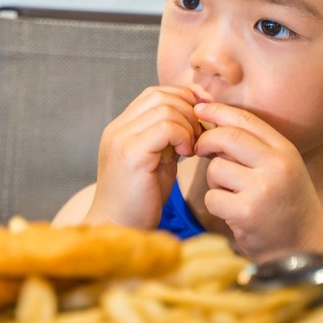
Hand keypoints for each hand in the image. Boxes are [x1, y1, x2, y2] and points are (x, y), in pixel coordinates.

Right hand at [87, 86, 201, 228]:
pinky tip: (186, 154)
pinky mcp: (130, 154)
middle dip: (189, 111)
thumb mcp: (157, 161)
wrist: (119, 229)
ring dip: (188, 125)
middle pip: (161, 96)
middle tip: (200, 136)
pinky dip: (183, 136)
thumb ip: (169, 138)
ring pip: (165, 108)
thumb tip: (196, 118)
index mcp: (121, 128)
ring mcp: (121, 139)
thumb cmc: (141, 200)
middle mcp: (117, 129)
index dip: (183, 97)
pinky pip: (165, 128)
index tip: (204, 114)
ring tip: (192, 148)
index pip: (154, 94)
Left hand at [191, 101, 322, 261]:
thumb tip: (211, 124)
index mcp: (286, 152)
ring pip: (215, 169)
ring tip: (234, 195)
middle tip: (198, 149)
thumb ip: (254, 148)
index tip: (198, 108)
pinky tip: (234, 215)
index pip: (247, 120)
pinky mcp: (246, 213)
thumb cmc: (287, 206)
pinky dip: (216, 205)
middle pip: (226, 137)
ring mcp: (262, 190)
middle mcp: (277, 166)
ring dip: (215, 182)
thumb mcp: (282, 169)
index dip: (218, 111)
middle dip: (205, 141)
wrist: (307, 250)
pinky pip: (212, 197)